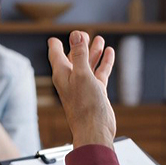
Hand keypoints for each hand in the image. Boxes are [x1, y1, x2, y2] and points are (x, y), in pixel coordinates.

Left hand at [48, 31, 115, 148]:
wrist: (95, 130)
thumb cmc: (85, 107)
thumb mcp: (82, 75)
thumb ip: (79, 54)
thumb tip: (75, 36)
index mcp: (62, 75)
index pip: (56, 55)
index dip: (57, 44)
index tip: (56, 37)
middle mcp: (71, 79)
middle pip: (73, 57)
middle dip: (79, 44)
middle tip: (84, 34)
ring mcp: (84, 86)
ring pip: (88, 64)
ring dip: (93, 52)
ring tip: (99, 39)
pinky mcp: (96, 92)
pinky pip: (99, 73)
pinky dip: (104, 63)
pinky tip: (109, 54)